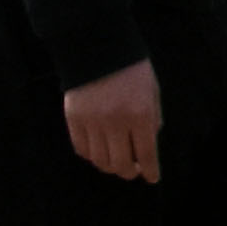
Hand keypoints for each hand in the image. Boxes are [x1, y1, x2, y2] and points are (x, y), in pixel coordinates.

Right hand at [60, 60, 162, 183]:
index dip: (150, 171)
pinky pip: (82, 149)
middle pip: (121, 164)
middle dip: (129, 172)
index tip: (151, 178)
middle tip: (133, 170)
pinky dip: (91, 156)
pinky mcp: (74, 120)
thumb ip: (153, 118)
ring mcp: (92, 123)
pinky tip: (99, 151)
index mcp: (140, 114)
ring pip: (100, 161)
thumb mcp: (152, 90)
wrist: (98, 47)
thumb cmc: (131, 68)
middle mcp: (116, 122)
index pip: (147, 154)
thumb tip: (150, 143)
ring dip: (110, 166)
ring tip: (116, 161)